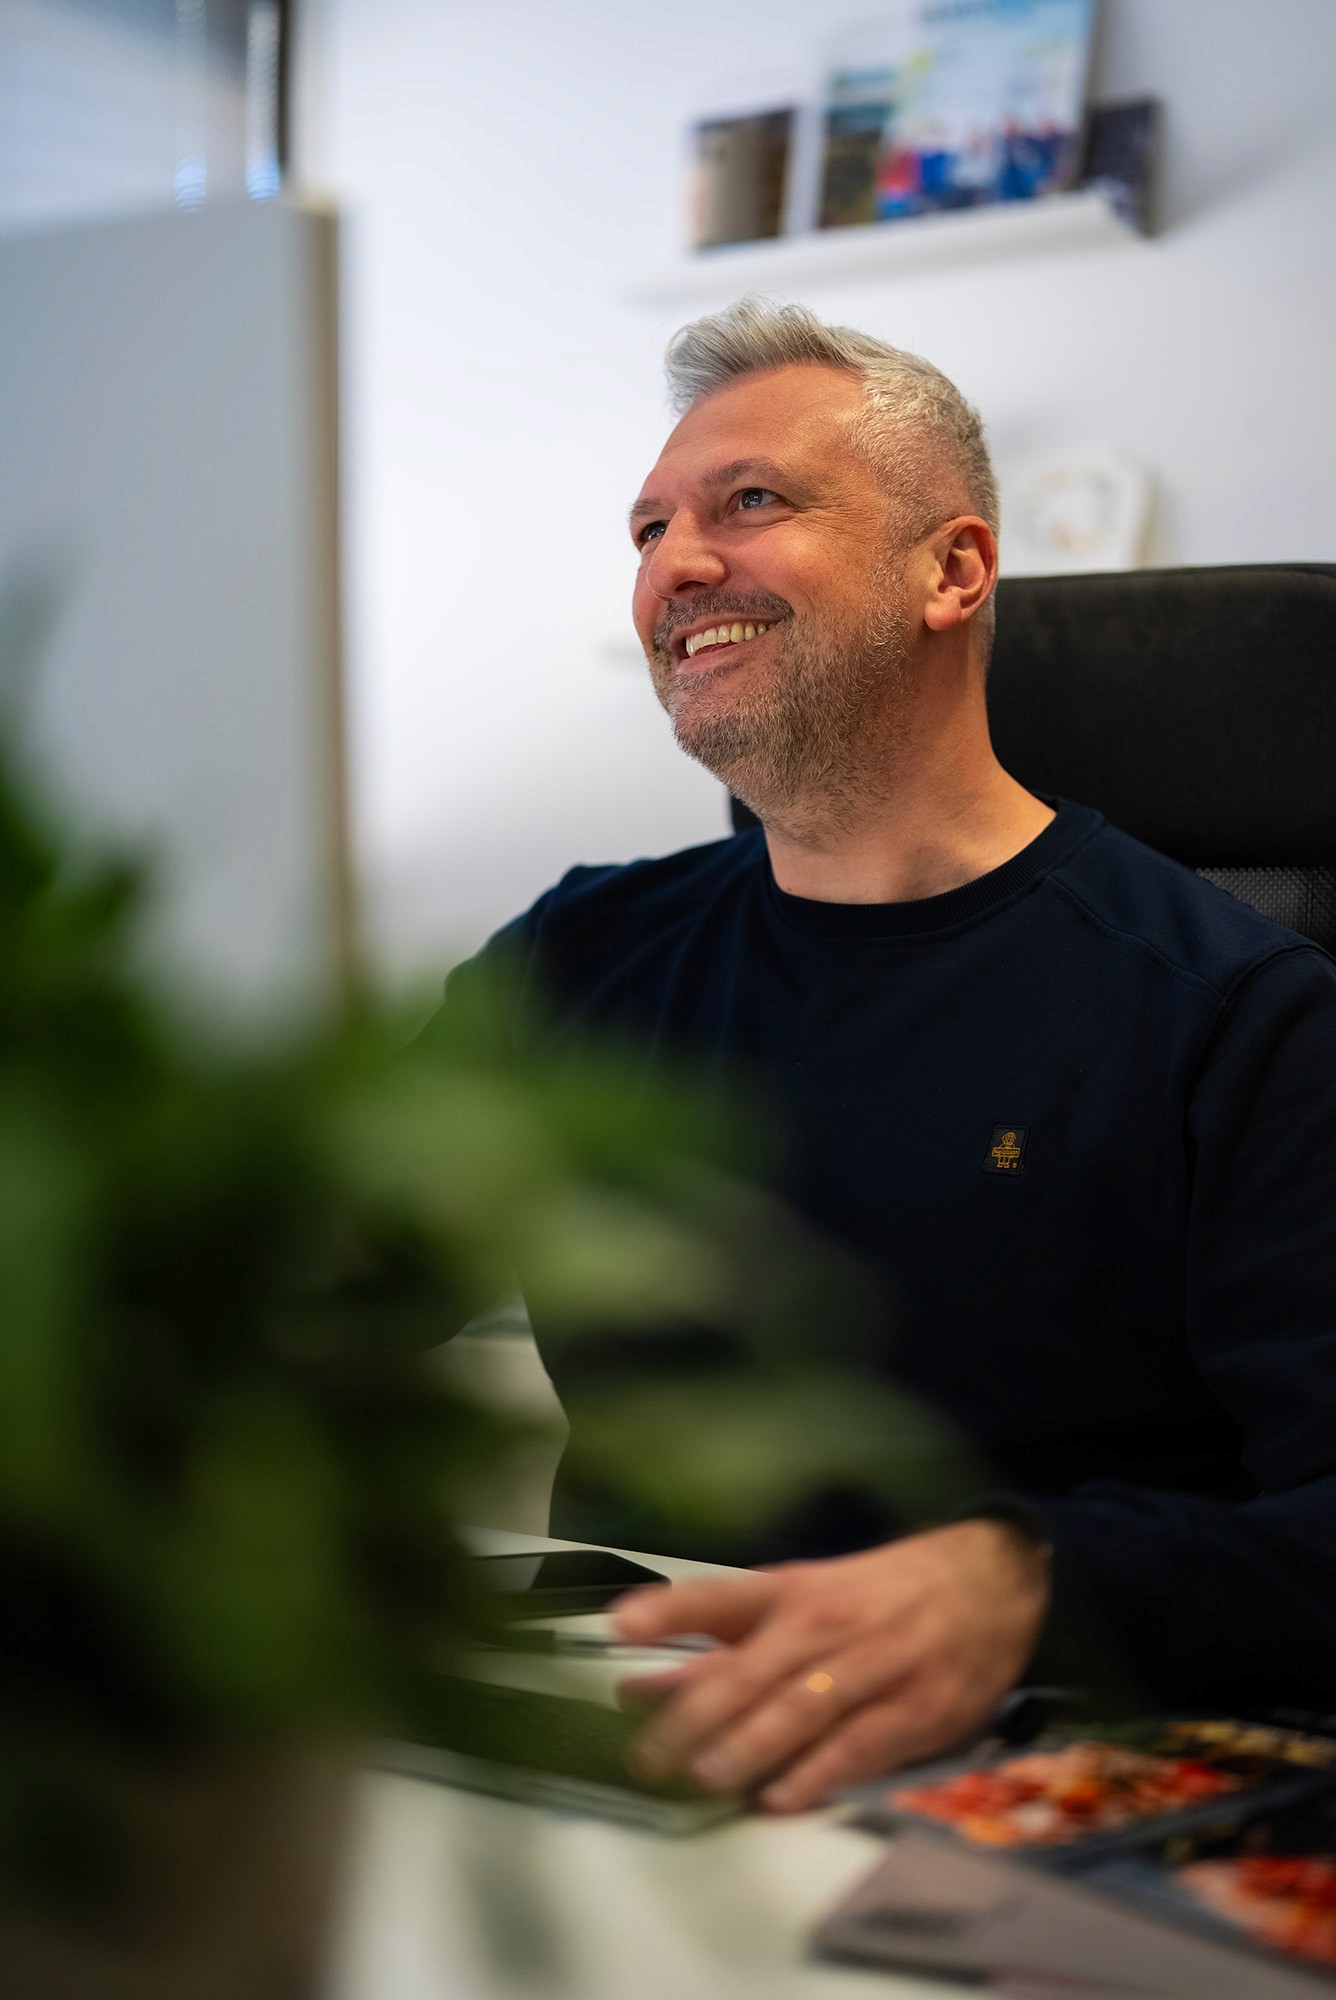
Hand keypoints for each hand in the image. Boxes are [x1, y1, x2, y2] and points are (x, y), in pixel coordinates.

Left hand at [611, 1519, 1049, 1811]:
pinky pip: (861, 1745)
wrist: (989, 1580)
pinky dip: (819, 1772)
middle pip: (752, 1669)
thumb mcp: (802, 1600)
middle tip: (650, 1756)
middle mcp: (827, 1622)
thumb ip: (723, 1643)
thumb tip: (642, 1680)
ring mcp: (875, 1664)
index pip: (721, 1596)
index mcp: (792, 1590)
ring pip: (801, 1708)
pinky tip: (781, 1796)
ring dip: (750, 1745)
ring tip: (705, 1776)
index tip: (619, 1625)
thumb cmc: (876, 1596)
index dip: (670, 1608)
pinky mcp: (918, 1708)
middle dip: (696, 1714)